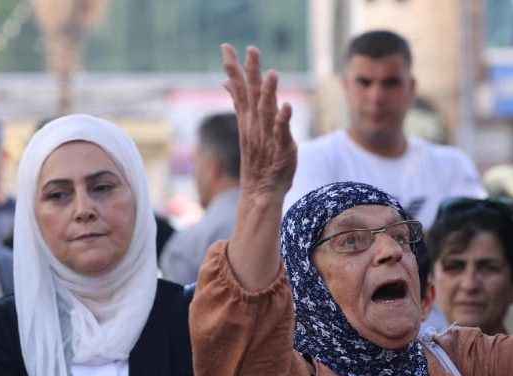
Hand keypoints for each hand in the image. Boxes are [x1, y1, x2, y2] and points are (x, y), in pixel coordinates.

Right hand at [221, 43, 296, 200]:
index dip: (234, 68)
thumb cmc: (258, 158)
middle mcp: (255, 125)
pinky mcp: (282, 149)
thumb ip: (239, 103)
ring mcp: (267, 136)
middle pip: (252, 94)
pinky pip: (282, 132)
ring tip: (272, 74)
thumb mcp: (247, 127)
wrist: (260, 190)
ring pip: (267, 110)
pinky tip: (287, 107)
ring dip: (268, 92)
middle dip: (251, 72)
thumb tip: (227, 83)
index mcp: (248, 119)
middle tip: (252, 49)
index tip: (226, 47)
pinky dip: (283, 120)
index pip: (239, 89)